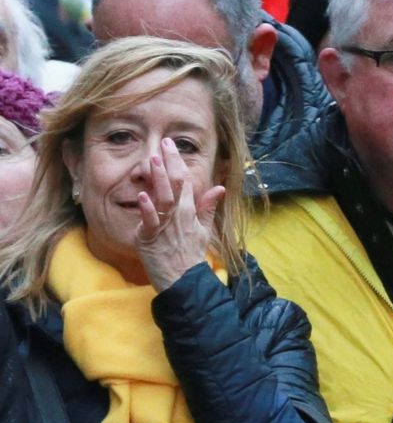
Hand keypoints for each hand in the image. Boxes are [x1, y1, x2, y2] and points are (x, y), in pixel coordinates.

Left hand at [135, 137, 224, 291]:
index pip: (186, 180)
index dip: (178, 161)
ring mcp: (166, 224)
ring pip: (163, 197)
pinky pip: (150, 220)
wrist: (183, 279)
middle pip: (176, 184)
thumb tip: (219, 188)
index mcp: (190, 210)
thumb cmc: (190, 255)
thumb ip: (208, 207)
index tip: (171, 145)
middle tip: (163, 143)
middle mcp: (180, 214)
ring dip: (159, 179)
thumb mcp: (204, 229)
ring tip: (154, 161)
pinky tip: (143, 195)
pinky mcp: (151, 237)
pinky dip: (147, 208)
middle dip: (169, 162)